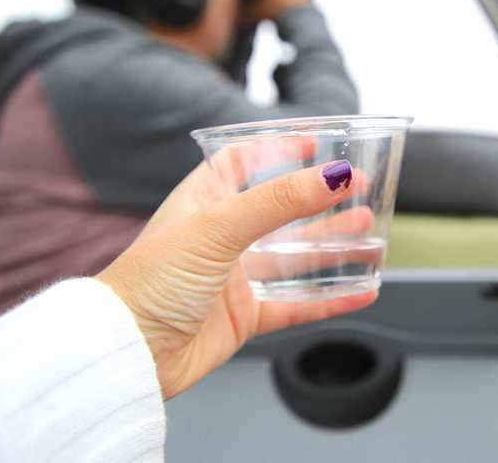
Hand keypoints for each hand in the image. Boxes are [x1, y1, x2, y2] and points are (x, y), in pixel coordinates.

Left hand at [97, 139, 376, 399]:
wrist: (127, 354)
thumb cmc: (152, 280)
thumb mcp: (217, 227)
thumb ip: (278, 201)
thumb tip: (334, 175)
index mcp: (205, 202)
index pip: (241, 162)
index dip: (276, 149)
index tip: (315, 143)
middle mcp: (222, 236)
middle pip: (282, 211)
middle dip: (321, 201)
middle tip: (359, 191)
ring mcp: (235, 277)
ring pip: (295, 258)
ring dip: (333, 247)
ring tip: (370, 234)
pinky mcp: (244, 316)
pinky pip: (296, 304)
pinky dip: (330, 299)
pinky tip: (361, 291)